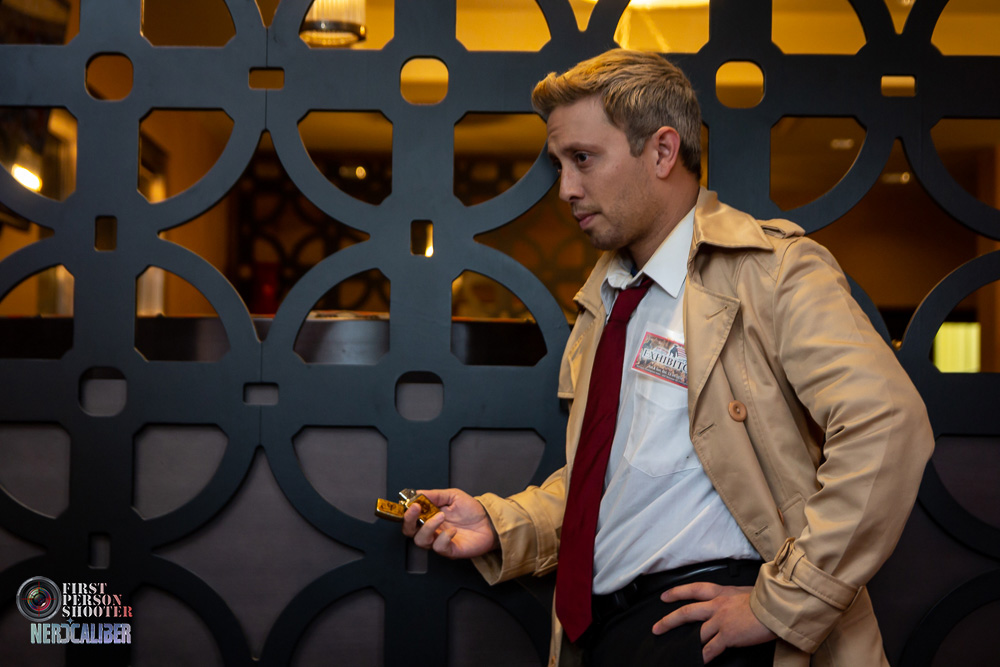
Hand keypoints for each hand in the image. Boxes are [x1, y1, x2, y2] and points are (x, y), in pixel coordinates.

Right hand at [402, 488, 498, 558]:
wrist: (489, 522)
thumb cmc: (471, 511)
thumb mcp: (453, 496)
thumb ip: (434, 495)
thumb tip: (417, 493)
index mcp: (429, 516)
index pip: (410, 517)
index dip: (405, 511)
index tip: (410, 502)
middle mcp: (431, 530)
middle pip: (409, 531)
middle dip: (409, 520)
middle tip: (416, 508)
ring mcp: (439, 541)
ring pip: (421, 540)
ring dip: (428, 527)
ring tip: (441, 516)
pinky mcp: (450, 550)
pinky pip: (439, 548)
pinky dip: (443, 538)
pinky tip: (453, 530)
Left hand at [652, 583, 776, 663]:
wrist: (776, 607)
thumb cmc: (766, 599)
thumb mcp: (744, 592)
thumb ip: (733, 598)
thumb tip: (732, 603)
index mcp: (721, 592)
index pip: (694, 589)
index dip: (677, 593)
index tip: (664, 597)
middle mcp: (717, 605)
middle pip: (687, 612)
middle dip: (669, 621)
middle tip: (657, 628)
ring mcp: (721, 621)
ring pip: (697, 633)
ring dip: (688, 643)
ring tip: (679, 650)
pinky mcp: (728, 636)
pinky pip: (711, 649)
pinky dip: (704, 656)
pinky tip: (699, 660)